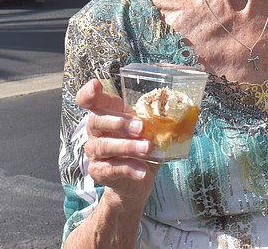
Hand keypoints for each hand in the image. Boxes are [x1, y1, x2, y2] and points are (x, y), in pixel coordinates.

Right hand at [75, 78, 157, 210]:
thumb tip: (179, 111)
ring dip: (128, 146)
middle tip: (141, 127)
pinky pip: (111, 168)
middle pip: (96, 120)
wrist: (135, 182)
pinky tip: (142, 170)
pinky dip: (128, 168)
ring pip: (104, 145)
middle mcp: (96, 131)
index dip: (88, 92)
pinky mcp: (98, 172)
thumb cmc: (141, 147)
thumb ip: (156, 119)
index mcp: (108, 114)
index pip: (91, 100)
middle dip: (119, 122)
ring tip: (147, 148)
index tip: (96, 85)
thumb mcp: (149, 130)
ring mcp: (94, 152)